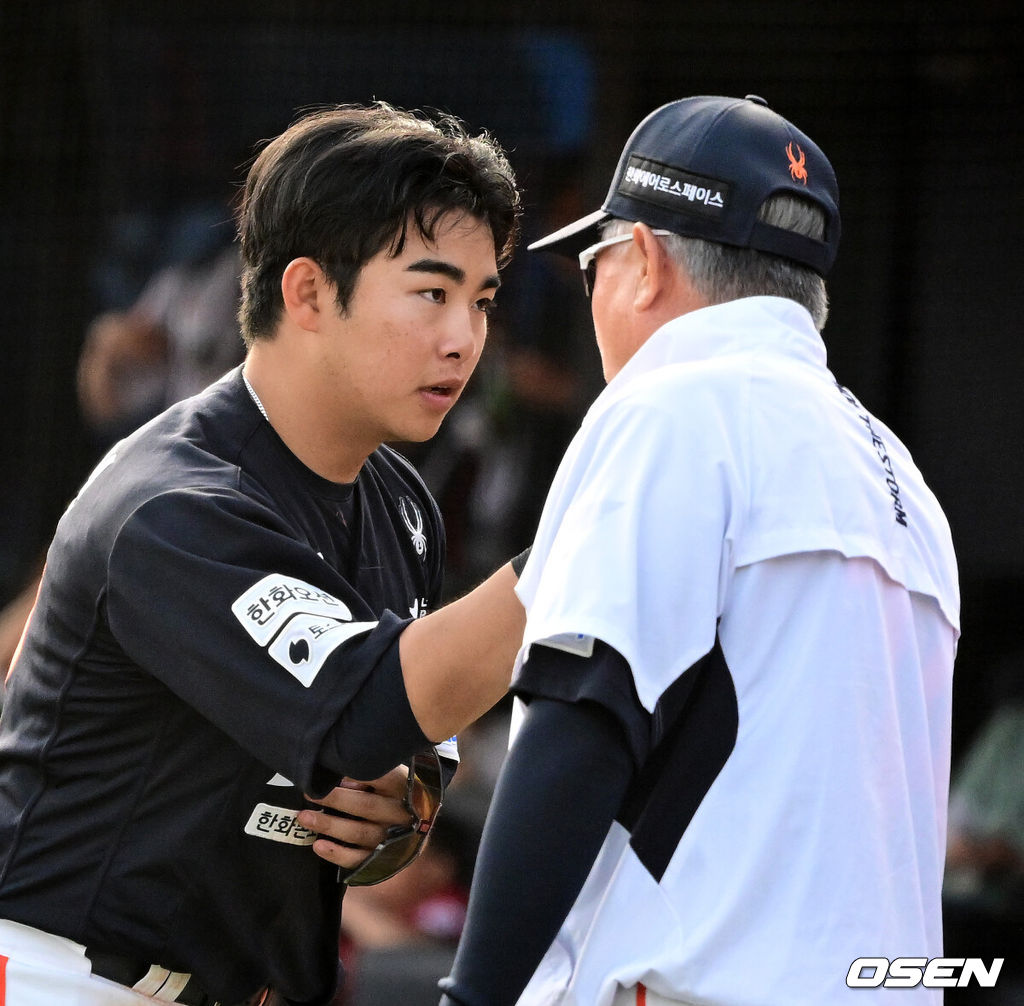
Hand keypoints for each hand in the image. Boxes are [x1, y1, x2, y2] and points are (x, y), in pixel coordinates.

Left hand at [297, 765, 411, 869]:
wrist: (418, 829)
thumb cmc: (396, 796)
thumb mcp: (392, 778)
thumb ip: (372, 774)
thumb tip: (341, 776)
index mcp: (404, 789)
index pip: (383, 777)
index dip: (358, 775)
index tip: (332, 771)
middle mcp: (399, 814)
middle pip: (366, 806)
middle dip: (336, 799)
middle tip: (310, 794)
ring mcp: (390, 839)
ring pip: (358, 833)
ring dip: (330, 825)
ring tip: (304, 817)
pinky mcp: (380, 860)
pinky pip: (358, 860)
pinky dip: (337, 854)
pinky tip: (318, 846)